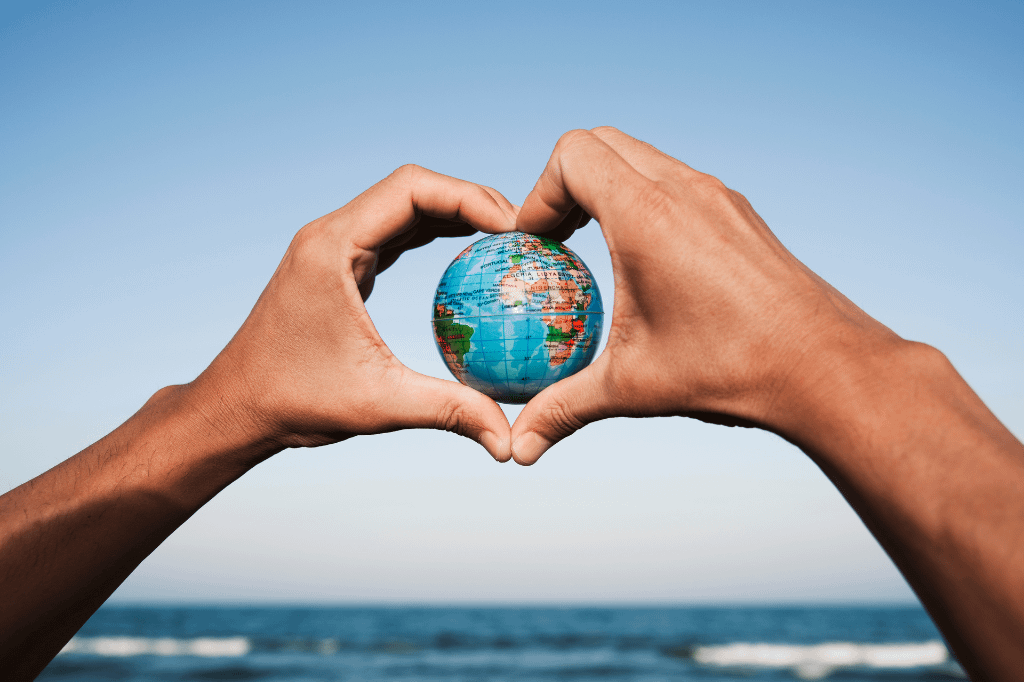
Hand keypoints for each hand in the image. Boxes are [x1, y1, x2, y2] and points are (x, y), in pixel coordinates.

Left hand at [189, 165, 516, 461]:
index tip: (514, 228)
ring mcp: (332, 247)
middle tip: (521, 232)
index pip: (412, 189)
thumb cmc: (293, 401)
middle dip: (470, 201)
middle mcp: (330, 234)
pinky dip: (432, 236)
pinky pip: (393, 234)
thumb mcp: (379, 404)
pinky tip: (467, 255)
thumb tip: (509, 442)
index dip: (470, 197)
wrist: (237, 407)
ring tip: (505, 239)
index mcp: (333, 246)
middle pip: (412, 189)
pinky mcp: (338, 266)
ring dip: (453, 215)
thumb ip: (449, 412)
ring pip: (403, 208)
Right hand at [510, 128, 1023, 678]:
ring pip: (641, 157)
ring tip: (597, 248)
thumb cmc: (729, 369)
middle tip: (557, 240)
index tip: (536, 245)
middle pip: (601, 143)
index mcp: (646, 214)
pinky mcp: (739, 212)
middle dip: (565, 183)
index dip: (539, 194)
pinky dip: (645, 202)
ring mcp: (716, 195)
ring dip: (608, 189)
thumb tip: (520, 448)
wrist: (824, 365)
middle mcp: (683, 189)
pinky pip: (676, 181)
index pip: (572, 155)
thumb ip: (564, 408)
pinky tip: (649, 262)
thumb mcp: (632, 388)